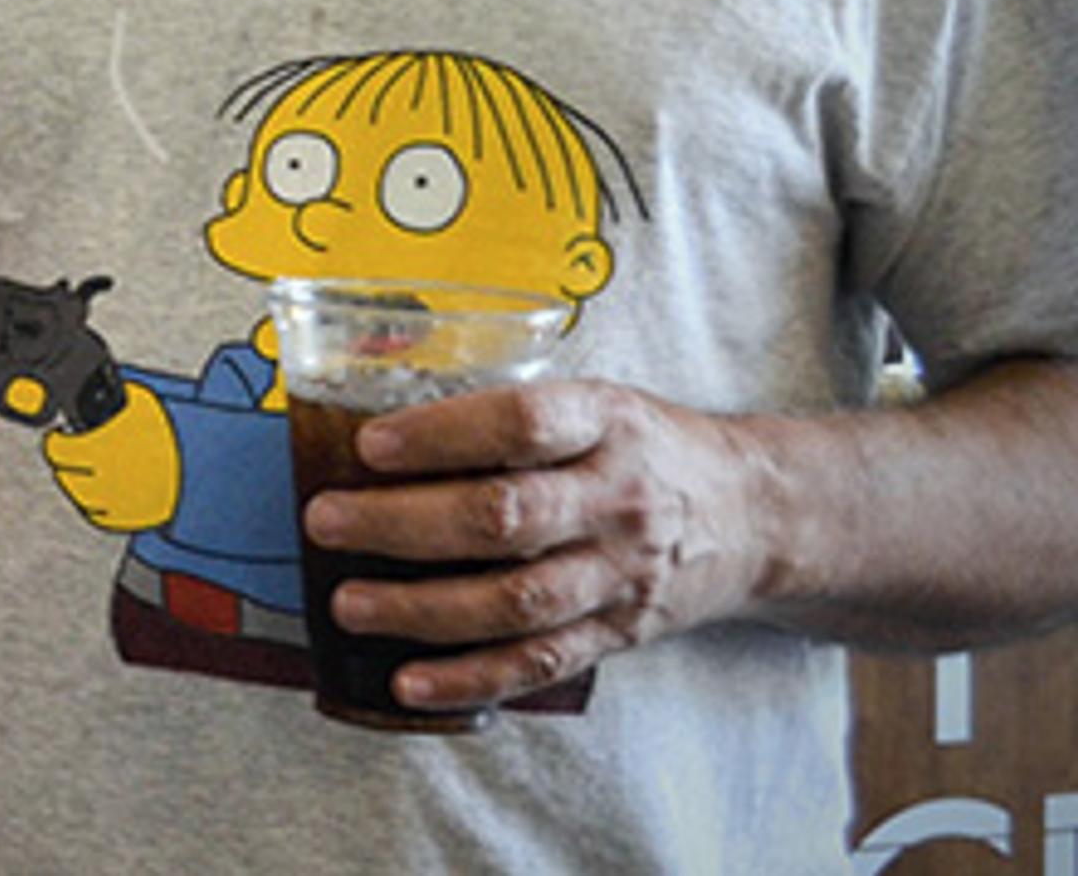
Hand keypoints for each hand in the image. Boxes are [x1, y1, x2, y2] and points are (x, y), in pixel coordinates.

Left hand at [41, 379, 175, 532]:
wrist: (207, 464)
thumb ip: (111, 395)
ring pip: (80, 497)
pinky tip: (98, 490)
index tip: (57, 435)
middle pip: (65, 475)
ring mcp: (118, 501)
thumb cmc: (178, 430)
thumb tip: (88, 381)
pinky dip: (94, 505)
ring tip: (83, 468)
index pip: (58, 451)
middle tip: (69, 450)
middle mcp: (107, 477)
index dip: (54, 442)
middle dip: (65, 461)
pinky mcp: (131, 519)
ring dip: (76, 483)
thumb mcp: (142, 401)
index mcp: (103, 446)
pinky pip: (98, 516)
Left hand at [303, 373, 772, 710]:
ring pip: (515, 602)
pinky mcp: (619, 633)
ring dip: (422, 609)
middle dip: (403, 525)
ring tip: (348, 603)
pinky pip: (540, 663)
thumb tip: (376, 409)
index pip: (520, 424)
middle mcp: (617, 499)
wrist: (756, 514)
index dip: (440, 434)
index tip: (368, 444)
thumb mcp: (596, 401)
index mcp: (605, 422)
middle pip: (504, 518)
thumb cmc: (642, 446)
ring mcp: (621, 574)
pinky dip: (471, 678)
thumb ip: (509, 411)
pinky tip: (410, 681)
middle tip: (325, 521)